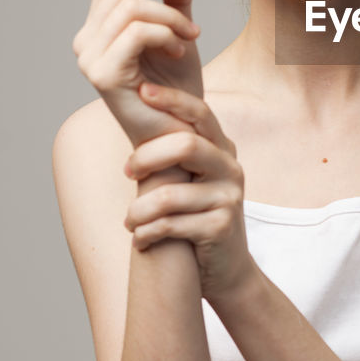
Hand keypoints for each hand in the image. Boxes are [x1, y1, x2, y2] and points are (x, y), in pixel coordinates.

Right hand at [72, 0, 210, 148]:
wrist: (178, 139)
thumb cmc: (177, 92)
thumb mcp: (178, 33)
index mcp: (99, 27)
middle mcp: (86, 40)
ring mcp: (90, 58)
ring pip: (132, 5)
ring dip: (173, 14)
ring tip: (193, 34)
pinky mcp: (104, 75)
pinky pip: (137, 31)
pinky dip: (167, 32)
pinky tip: (183, 49)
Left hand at [122, 81, 258, 305]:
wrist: (226, 268)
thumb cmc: (197, 217)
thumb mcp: (192, 178)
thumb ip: (176, 150)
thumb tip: (135, 112)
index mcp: (222, 148)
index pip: (200, 112)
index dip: (172, 100)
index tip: (141, 91)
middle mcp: (231, 167)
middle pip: (186, 145)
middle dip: (145, 158)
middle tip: (128, 172)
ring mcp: (229, 197)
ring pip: (169, 195)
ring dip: (138, 211)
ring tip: (130, 222)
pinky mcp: (222, 227)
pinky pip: (171, 225)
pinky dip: (147, 234)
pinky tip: (142, 240)